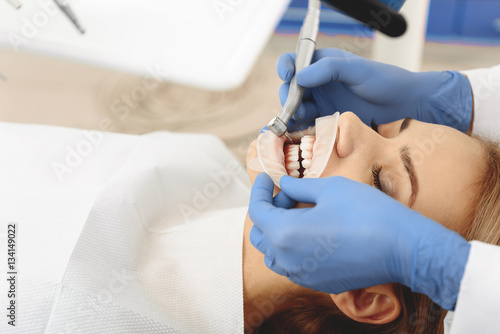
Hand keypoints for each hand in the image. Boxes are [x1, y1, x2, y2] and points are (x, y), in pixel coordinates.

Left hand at [248, 173, 470, 309]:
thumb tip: (283, 185)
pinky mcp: (318, 283)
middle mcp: (288, 260)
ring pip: (273, 254)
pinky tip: (313, 232)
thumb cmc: (368, 213)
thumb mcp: (330, 189)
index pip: (257, 211)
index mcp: (285, 233)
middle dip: (269, 211)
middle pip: (260, 235)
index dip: (259, 190)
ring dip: (277, 232)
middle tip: (290, 195)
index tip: (267, 178)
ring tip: (300, 214)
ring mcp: (302, 275)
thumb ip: (299, 188)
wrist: (403, 248)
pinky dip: (292, 248)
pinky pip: (292, 266)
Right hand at [278, 48, 471, 132]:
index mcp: (322, 63)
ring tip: (301, 118)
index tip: (287, 76)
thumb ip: (328, 69)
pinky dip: (298, 126)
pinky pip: (305, 122)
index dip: (285, 67)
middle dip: (287, 96)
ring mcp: (321, 100)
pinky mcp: (325, 117)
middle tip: (294, 107)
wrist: (402, 103)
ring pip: (294, 106)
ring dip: (292, 113)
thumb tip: (300, 78)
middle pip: (290, 86)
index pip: (294, 60)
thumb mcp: (356, 70)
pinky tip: (300, 130)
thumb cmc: (383, 80)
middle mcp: (318, 81)